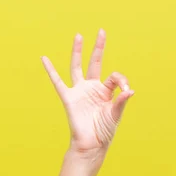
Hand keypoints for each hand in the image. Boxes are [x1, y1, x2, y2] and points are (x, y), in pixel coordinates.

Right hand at [41, 29, 133, 153]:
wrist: (91, 144)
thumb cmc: (105, 131)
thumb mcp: (116, 114)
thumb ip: (121, 101)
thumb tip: (131, 90)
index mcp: (106, 91)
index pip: (114, 76)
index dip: (122, 80)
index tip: (126, 90)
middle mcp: (93, 88)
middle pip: (95, 63)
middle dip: (98, 48)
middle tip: (101, 31)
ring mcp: (80, 91)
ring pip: (77, 67)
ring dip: (78, 52)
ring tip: (79, 35)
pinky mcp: (69, 98)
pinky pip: (58, 82)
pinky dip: (51, 70)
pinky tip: (44, 58)